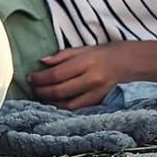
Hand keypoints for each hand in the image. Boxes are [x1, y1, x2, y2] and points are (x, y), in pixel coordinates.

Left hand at [28, 41, 156, 108]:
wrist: (126, 63)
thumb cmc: (100, 53)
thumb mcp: (81, 49)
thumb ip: (61, 56)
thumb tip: (42, 61)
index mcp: (85, 63)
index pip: (57, 74)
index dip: (41, 78)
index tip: (29, 77)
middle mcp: (91, 79)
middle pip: (60, 90)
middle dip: (42, 91)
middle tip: (31, 88)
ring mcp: (96, 93)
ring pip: (68, 103)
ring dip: (50, 101)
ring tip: (40, 96)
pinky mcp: (98, 101)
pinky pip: (77, 108)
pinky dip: (63, 107)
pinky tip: (54, 103)